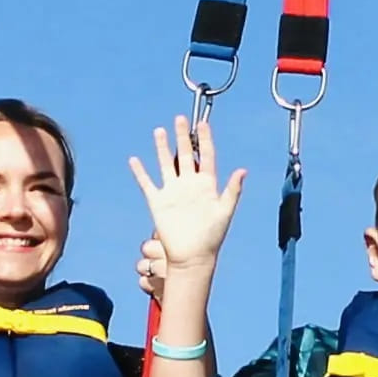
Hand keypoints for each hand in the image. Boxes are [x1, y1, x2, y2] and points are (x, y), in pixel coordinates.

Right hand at [126, 110, 244, 278]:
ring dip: (162, 147)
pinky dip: (140, 172)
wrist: (192, 257)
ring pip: (165, 163)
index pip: (206, 156)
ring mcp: (173, 192)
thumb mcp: (225, 211)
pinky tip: (134, 160)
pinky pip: (147, 183)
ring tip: (159, 131)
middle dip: (182, 136)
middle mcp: (189, 184)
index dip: (204, 139)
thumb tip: (243, 170)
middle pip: (184, 154)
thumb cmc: (212, 237)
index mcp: (207, 185)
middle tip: (180, 119)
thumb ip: (233, 190)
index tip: (202, 124)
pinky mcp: (158, 202)